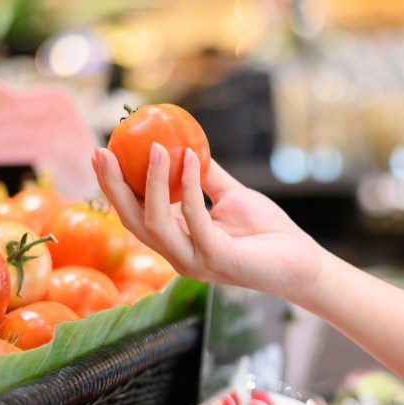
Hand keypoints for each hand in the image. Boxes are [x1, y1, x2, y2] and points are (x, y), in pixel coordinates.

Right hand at [93, 143, 326, 299]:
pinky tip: (191, 158)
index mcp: (177, 241)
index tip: (102, 152)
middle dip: (112, 186)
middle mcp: (179, 255)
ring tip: (152, 146)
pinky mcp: (216, 260)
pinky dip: (189, 186)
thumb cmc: (268, 232)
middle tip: (101, 151)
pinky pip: (194, 219)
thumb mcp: (231, 195)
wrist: (302, 262)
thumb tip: (183, 143)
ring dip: (150, 182)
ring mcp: (194, 261)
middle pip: (132, 222)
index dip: (113, 186)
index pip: (134, 214)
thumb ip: (206, 176)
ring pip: (155, 223)